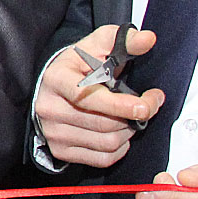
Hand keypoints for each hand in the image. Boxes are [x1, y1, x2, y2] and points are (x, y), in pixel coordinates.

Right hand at [36, 25, 165, 167]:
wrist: (49, 87)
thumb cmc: (76, 66)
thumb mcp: (96, 46)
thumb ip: (123, 40)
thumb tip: (147, 39)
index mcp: (57, 79)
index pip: (88, 97)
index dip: (120, 105)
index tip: (145, 105)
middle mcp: (50, 108)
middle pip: (104, 123)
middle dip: (134, 116)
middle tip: (148, 105)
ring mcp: (54, 132)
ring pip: (106, 142)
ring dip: (127, 132)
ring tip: (130, 118)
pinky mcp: (60, 150)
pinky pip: (102, 158)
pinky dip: (118, 149)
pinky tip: (119, 133)